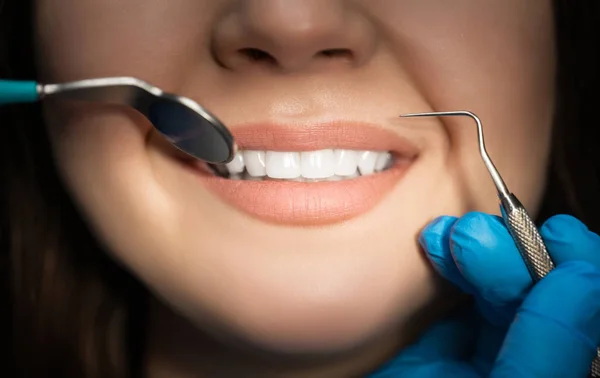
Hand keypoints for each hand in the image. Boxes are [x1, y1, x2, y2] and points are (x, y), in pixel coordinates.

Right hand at [368, 214, 599, 376]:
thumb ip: (548, 352)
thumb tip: (583, 284)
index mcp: (560, 372)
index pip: (589, 318)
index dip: (582, 271)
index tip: (559, 239)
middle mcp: (531, 362)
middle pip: (544, 295)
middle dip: (519, 254)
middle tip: (484, 235)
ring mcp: (490, 353)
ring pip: (502, 286)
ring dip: (479, 252)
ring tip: (453, 236)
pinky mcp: (448, 344)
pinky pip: (459, 293)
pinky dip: (447, 262)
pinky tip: (435, 245)